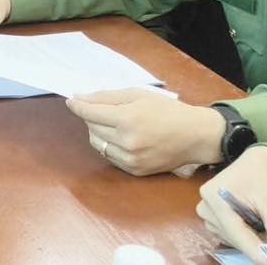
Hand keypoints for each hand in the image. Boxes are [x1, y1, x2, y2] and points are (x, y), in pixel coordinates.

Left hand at [65, 90, 224, 175]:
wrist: (196, 136)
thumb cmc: (167, 111)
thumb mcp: (137, 95)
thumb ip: (106, 97)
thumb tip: (80, 98)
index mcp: (127, 120)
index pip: (90, 113)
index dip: (77, 106)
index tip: (71, 101)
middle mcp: (127, 142)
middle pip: (91, 128)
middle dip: (91, 117)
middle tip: (101, 109)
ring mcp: (131, 160)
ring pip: (98, 144)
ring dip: (98, 132)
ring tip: (113, 124)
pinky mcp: (136, 171)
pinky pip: (110, 157)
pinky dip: (109, 146)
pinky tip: (121, 138)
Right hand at [197, 145, 266, 262]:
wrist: (256, 165)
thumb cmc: (263, 178)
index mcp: (215, 197)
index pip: (236, 233)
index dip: (257, 251)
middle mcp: (205, 206)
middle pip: (233, 238)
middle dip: (256, 244)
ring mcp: (206, 212)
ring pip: (231, 239)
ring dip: (251, 240)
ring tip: (265, 226)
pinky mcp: (212, 217)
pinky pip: (229, 236)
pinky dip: (246, 236)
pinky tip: (255, 226)